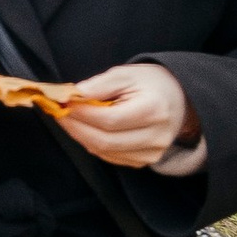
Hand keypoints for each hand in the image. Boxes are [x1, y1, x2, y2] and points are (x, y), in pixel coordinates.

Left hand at [53, 62, 198, 165]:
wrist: (178, 101)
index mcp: (154, 110)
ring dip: (81, 136)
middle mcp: (156, 137)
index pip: (110, 119)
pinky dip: (92, 143)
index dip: (82, 114)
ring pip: (104, 151)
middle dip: (75, 127)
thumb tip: (73, 95)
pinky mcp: (144, 162)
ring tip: (69, 118)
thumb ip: (99, 85)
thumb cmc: (150, 84)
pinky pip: (110, 157)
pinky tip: (85, 129)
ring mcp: (151, 153)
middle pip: (105, 140)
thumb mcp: (126, 75)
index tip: (62, 103)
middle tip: (58, 112)